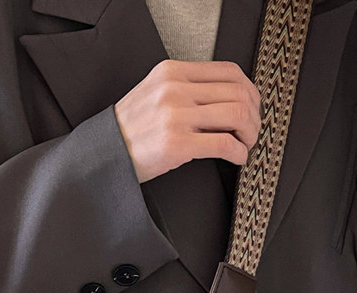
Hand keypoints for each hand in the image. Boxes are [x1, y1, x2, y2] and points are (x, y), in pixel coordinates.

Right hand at [114, 59, 261, 183]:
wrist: (103, 155)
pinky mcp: (177, 144)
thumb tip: (224, 98)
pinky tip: (236, 157)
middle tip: (251, 130)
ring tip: (245, 144)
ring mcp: (176, 116)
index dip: (250, 90)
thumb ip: (184, 88)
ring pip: (237, 114)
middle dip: (254, 114)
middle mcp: (175, 90)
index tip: (251, 106)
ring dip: (249, 133)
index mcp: (172, 72)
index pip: (228, 71)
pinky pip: (224, 143)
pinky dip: (239, 152)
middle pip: (238, 92)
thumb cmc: (128, 131)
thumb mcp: (153, 94)